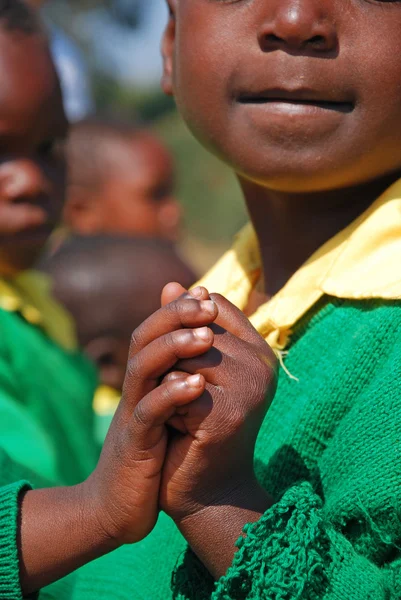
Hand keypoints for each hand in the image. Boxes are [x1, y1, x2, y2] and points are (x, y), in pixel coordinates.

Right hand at [82, 291, 218, 544]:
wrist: (120, 505)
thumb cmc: (154, 453)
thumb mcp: (170, 412)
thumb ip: (183, 377)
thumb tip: (205, 348)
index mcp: (146, 379)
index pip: (156, 331)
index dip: (179, 310)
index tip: (208, 296)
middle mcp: (136, 389)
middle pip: (145, 337)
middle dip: (175, 316)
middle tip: (206, 303)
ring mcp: (132, 413)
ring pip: (143, 367)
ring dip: (173, 347)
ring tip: (205, 335)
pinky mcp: (134, 443)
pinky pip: (147, 412)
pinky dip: (170, 395)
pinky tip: (196, 386)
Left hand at [161, 284, 276, 522]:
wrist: (205, 488)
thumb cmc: (196, 426)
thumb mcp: (192, 368)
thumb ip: (185, 327)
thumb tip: (172, 283)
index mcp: (259, 349)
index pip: (211, 305)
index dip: (185, 326)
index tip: (181, 360)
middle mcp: (263, 363)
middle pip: (197, 326)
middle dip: (175, 357)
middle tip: (179, 394)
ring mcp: (250, 386)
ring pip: (187, 351)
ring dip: (169, 379)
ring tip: (181, 409)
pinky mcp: (230, 411)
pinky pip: (180, 382)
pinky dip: (168, 401)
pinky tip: (180, 426)